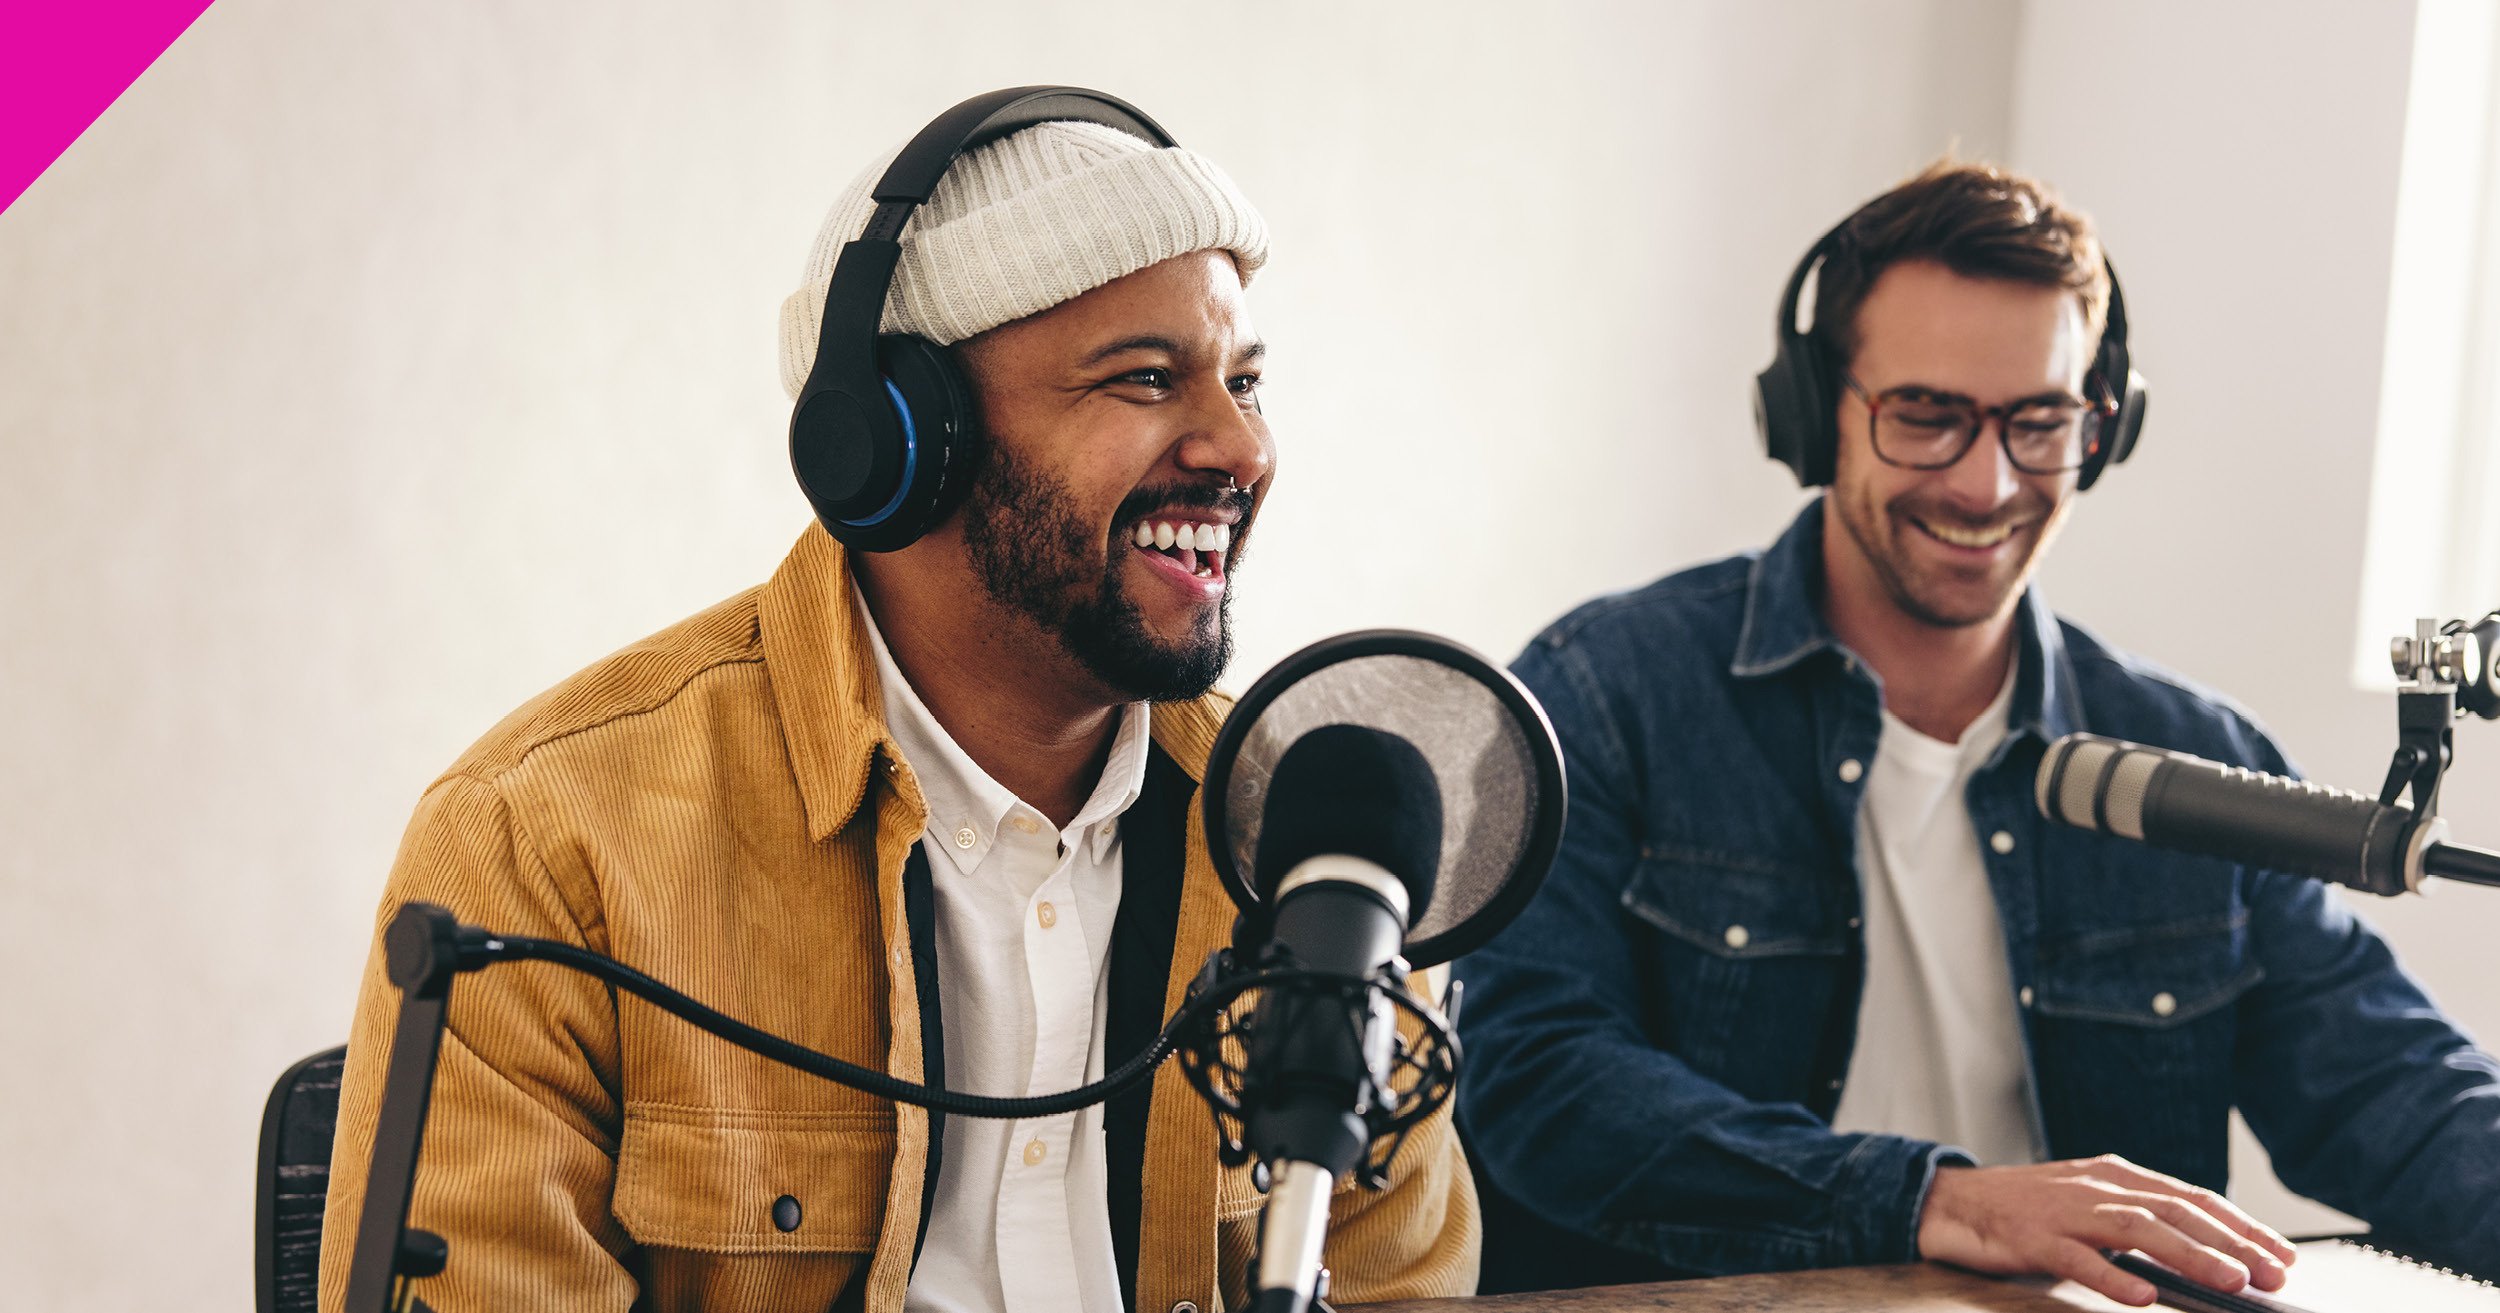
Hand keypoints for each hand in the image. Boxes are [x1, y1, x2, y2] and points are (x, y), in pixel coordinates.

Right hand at [1916, 1155, 2297, 1306]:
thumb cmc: (2025, 1211)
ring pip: (2138, 1228)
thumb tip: (2202, 1255)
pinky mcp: (2032, 1238)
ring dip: (2189, 1254)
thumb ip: (2137, 1221)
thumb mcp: (2088, 1206)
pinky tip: (2141, 1295)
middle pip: (2175, 1210)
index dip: (2240, 1226)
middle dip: (2231, 1243)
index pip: (2191, 1198)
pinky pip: (2078, 1258)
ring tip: (2230, 1280)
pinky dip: (2112, 1275)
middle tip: (2272, 1274)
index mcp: (2115, 1176)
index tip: (2281, 1255)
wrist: (1950, 1202)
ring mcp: (2064, 1211)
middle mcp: (2096, 1187)